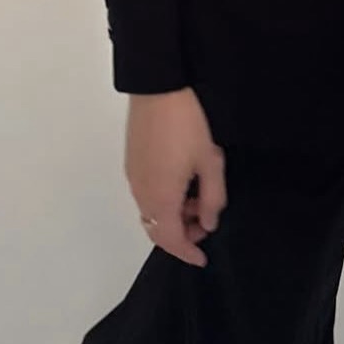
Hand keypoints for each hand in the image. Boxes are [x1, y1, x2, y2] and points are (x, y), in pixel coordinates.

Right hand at [124, 86, 226, 267]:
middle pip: (157, 230)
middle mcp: (141, 192)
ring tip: (197, 195)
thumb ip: (212, 198)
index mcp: (160, 198)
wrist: (157, 86)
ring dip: (172, 215)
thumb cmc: (186, 124)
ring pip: (150, 211)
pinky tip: (181, 180)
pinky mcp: (131, 160)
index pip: (170, 240)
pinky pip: (145, 193)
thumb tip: (208, 222)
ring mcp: (132, 176)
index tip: (203, 258)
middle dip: (181, 234)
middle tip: (205, 220)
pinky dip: (162, 199)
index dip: (187, 253)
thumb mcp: (209, 161)